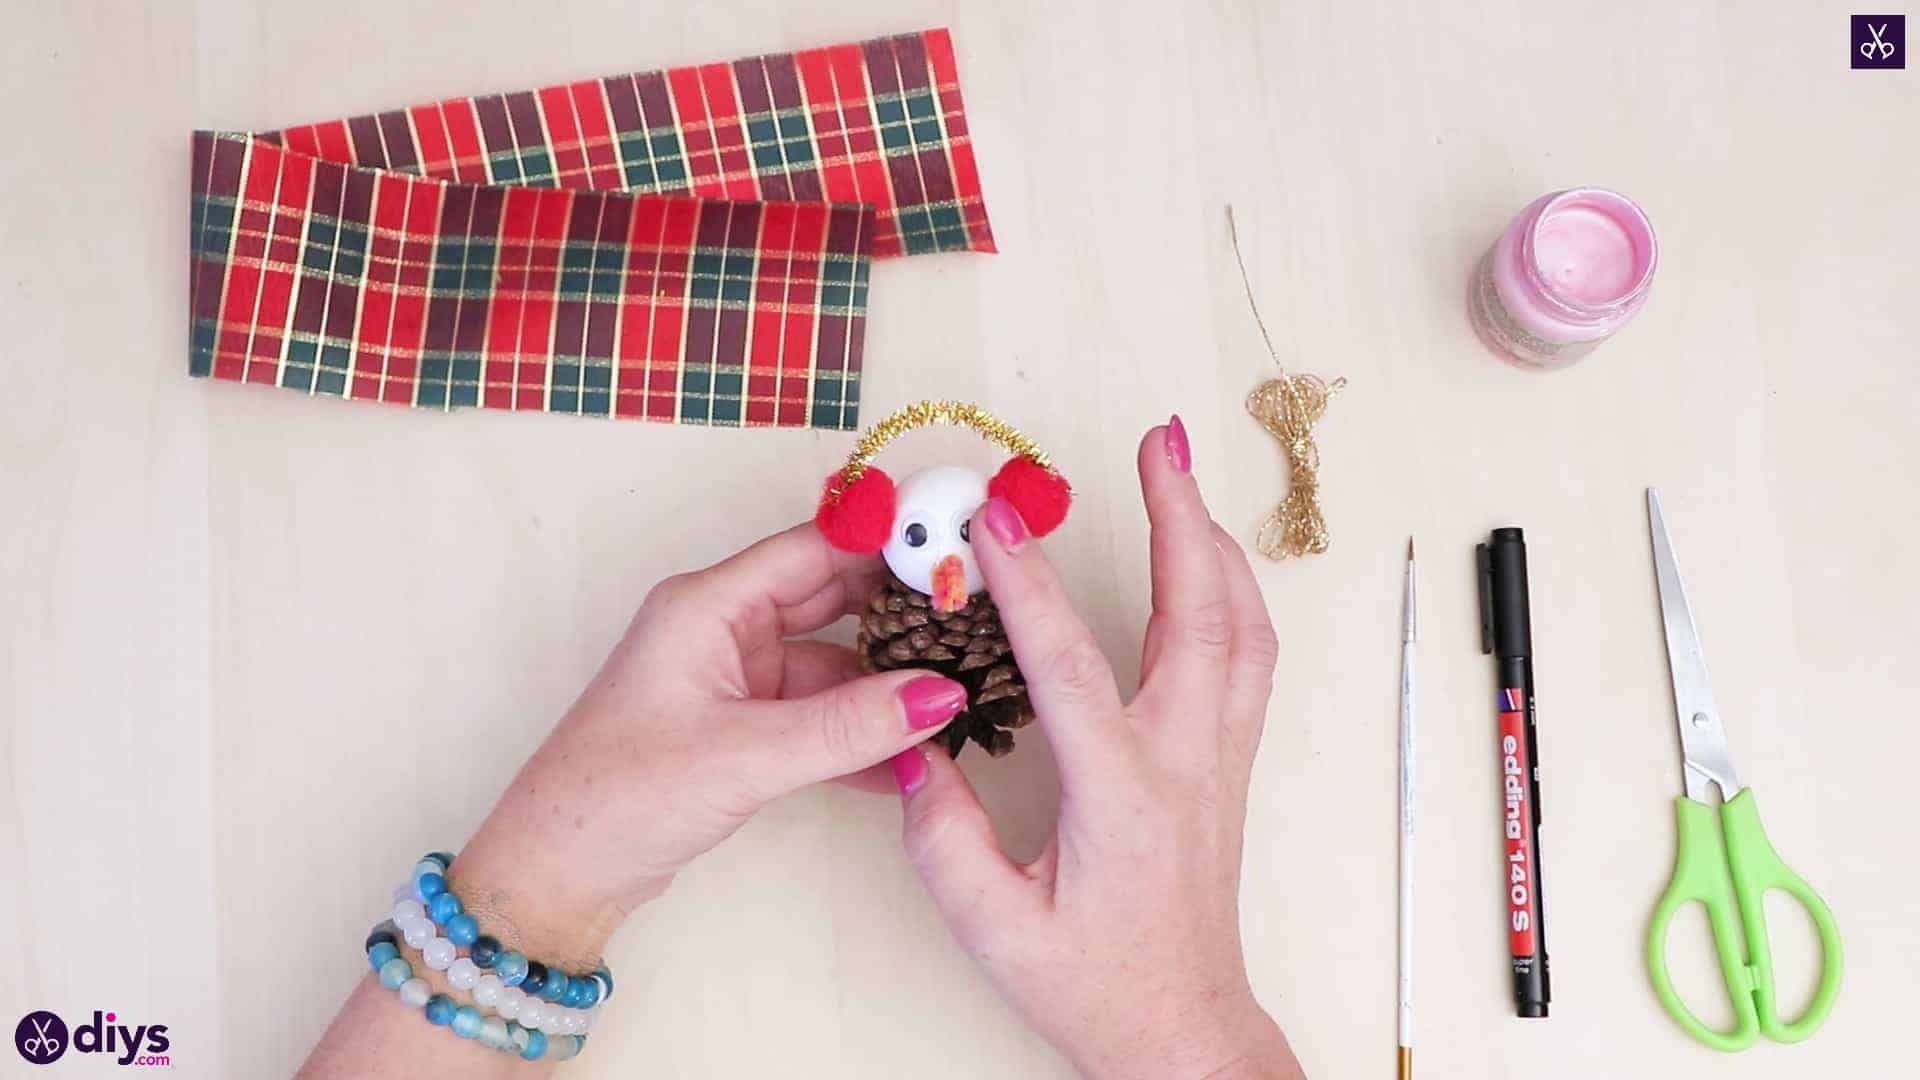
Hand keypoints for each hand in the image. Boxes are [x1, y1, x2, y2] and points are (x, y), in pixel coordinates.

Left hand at [445, 525, 967, 969]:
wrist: (559, 873)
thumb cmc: (616, 796)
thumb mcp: (745, 755)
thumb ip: (849, 727)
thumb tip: (940, 697)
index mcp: (708, 606)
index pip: (816, 549)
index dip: (888, 541)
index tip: (956, 542)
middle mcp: (723, 629)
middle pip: (832, 597)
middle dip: (903, 609)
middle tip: (981, 615)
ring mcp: (733, 679)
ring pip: (833, 663)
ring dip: (890, 683)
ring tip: (962, 690)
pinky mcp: (742, 727)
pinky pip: (820, 714)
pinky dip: (863, 732)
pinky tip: (914, 755)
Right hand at [888, 419, 1304, 1079]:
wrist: (1182, 1027)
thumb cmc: (1096, 987)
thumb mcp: (996, 930)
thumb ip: (945, 841)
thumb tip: (913, 746)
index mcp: (1124, 795)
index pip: (1074, 668)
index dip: (1031, 588)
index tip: (998, 524)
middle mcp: (1187, 760)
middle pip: (1201, 615)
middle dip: (1178, 516)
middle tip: (1157, 441)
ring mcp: (1220, 755)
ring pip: (1242, 626)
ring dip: (1213, 542)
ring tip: (1179, 476)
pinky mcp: (1228, 759)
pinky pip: (1249, 655)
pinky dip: (1233, 589)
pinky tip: (1207, 562)